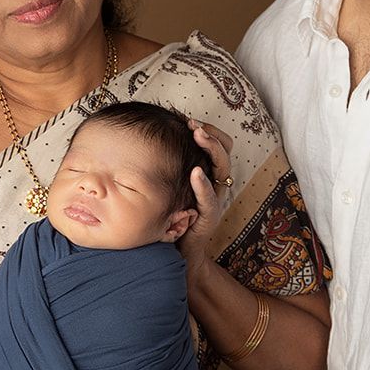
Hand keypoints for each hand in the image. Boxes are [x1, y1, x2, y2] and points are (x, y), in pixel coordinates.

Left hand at [179, 119, 233, 265]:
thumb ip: (165, 164)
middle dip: (210, 134)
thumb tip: (145, 136)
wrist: (178, 250)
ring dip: (211, 149)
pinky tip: (195, 172)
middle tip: (193, 124)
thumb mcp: (169, 183)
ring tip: (198, 135)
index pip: (217, 145)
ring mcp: (214, 199)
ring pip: (222, 168)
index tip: (188, 119)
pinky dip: (203, 184)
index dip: (208, 130)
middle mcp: (215, 183)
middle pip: (224, 151)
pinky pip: (210, 198)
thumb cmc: (170, 213)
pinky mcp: (209, 217)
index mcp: (207, 174)